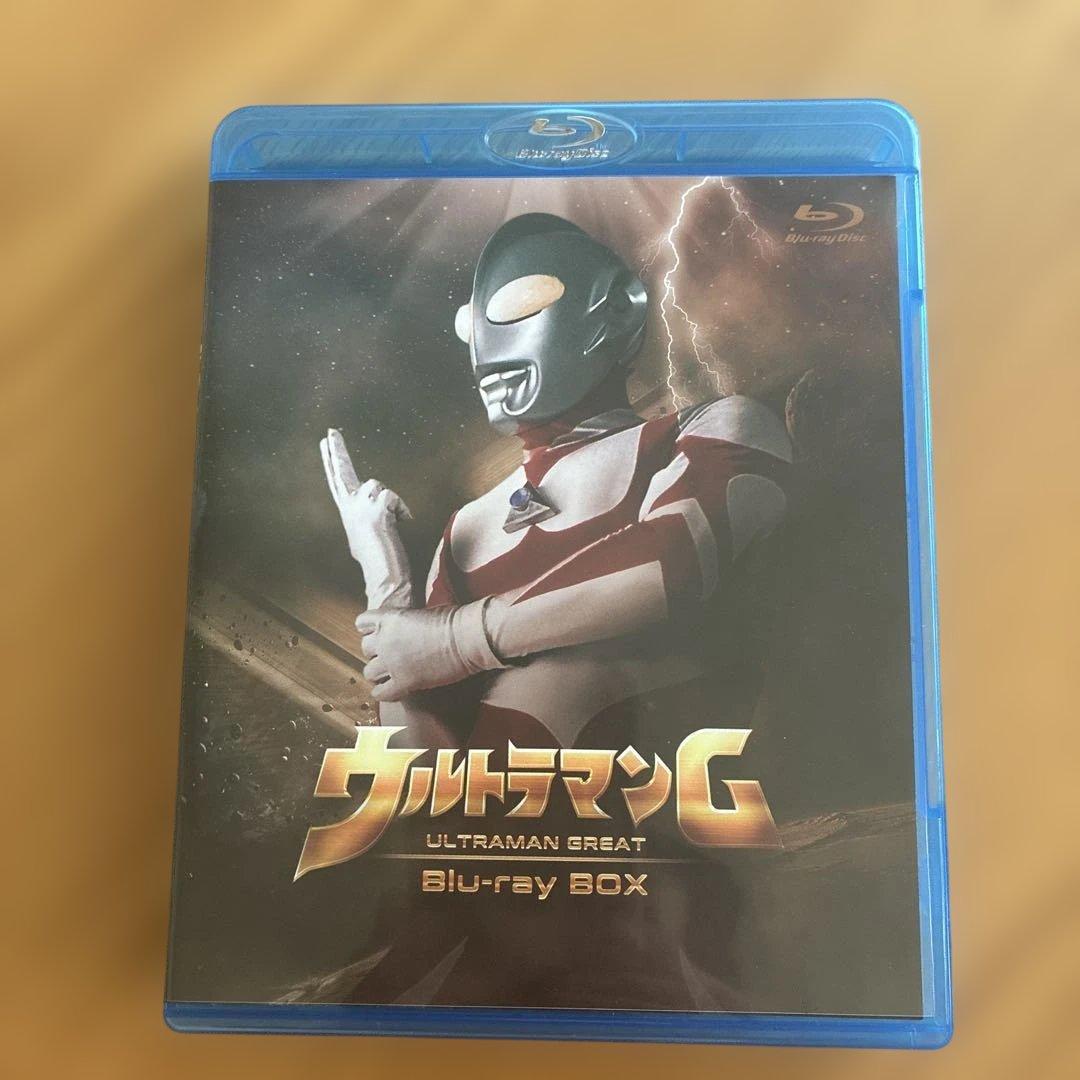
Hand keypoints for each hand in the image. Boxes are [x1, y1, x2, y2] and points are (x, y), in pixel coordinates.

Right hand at [319, 428, 413, 607]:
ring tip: (390, 524)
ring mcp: (360, 507)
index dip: (331, 460)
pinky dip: (401, 510)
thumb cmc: (380, 560)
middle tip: (331, 431)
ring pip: (378, 486)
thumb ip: (367, 515)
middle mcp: (348, 507)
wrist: (384, 577)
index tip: (326, 442)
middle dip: (336, 451)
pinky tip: (399, 526)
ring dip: (390, 502)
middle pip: (341, 472)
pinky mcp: (375, 508)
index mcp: (346, 512)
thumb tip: (378, 507)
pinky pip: (394, 498)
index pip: (337, 481)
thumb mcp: (368, 533)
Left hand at [355, 602, 504, 700]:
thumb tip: (408, 628)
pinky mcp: (404, 682)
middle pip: (364, 649)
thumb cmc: (454, 621)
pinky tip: (393, 690)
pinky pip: (381, 694)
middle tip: (390, 656)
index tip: (379, 634)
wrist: (467, 638)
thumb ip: (408, 621)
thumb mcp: (424, 612)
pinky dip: (384, 693)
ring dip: (378, 673)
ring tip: (390, 674)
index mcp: (389, 618)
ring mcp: (392, 663)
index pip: (362, 623)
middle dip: (376, 652)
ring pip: (368, 672)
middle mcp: (385, 640)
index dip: (370, 629)